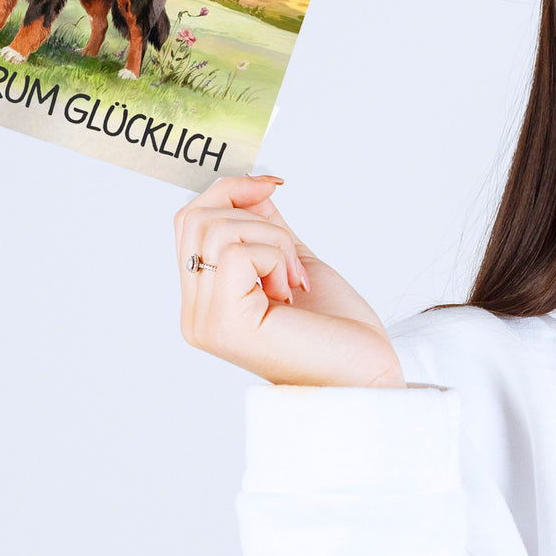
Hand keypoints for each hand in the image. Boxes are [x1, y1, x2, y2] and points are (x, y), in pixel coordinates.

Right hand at [173, 174, 405, 387]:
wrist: (366, 371)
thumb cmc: (338, 328)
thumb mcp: (291, 258)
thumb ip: (265, 225)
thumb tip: (248, 184)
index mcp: (205, 301)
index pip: (189, 222)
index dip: (230, 190)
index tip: (272, 184)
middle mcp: (195, 315)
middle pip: (195, 218)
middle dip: (254, 214)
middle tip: (290, 254)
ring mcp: (205, 322)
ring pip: (218, 230)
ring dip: (273, 241)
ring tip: (293, 279)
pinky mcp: (225, 325)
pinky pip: (236, 253)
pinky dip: (275, 257)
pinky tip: (291, 290)